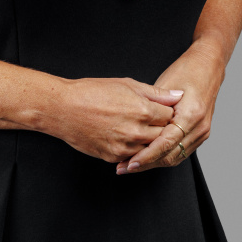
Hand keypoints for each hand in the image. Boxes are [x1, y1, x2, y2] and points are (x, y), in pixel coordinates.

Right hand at [53, 77, 183, 163]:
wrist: (63, 108)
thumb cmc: (92, 91)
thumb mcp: (126, 84)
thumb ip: (155, 92)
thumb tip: (177, 95)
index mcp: (142, 109)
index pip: (170, 116)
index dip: (167, 112)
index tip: (162, 109)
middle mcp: (136, 130)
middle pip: (163, 135)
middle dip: (161, 128)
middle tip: (154, 120)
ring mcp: (125, 146)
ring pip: (150, 149)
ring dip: (148, 140)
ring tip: (138, 127)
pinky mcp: (114, 157)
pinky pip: (133, 157)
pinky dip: (134, 149)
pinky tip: (126, 136)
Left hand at [115, 43, 225, 174]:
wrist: (209, 66)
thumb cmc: (186, 70)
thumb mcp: (164, 84)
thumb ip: (151, 106)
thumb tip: (133, 124)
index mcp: (191, 114)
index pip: (165, 143)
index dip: (146, 155)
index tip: (129, 162)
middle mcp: (199, 127)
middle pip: (170, 155)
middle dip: (146, 164)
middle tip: (124, 168)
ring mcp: (202, 132)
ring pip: (175, 157)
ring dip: (153, 163)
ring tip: (131, 166)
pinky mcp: (201, 134)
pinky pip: (180, 151)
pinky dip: (163, 156)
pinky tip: (147, 158)